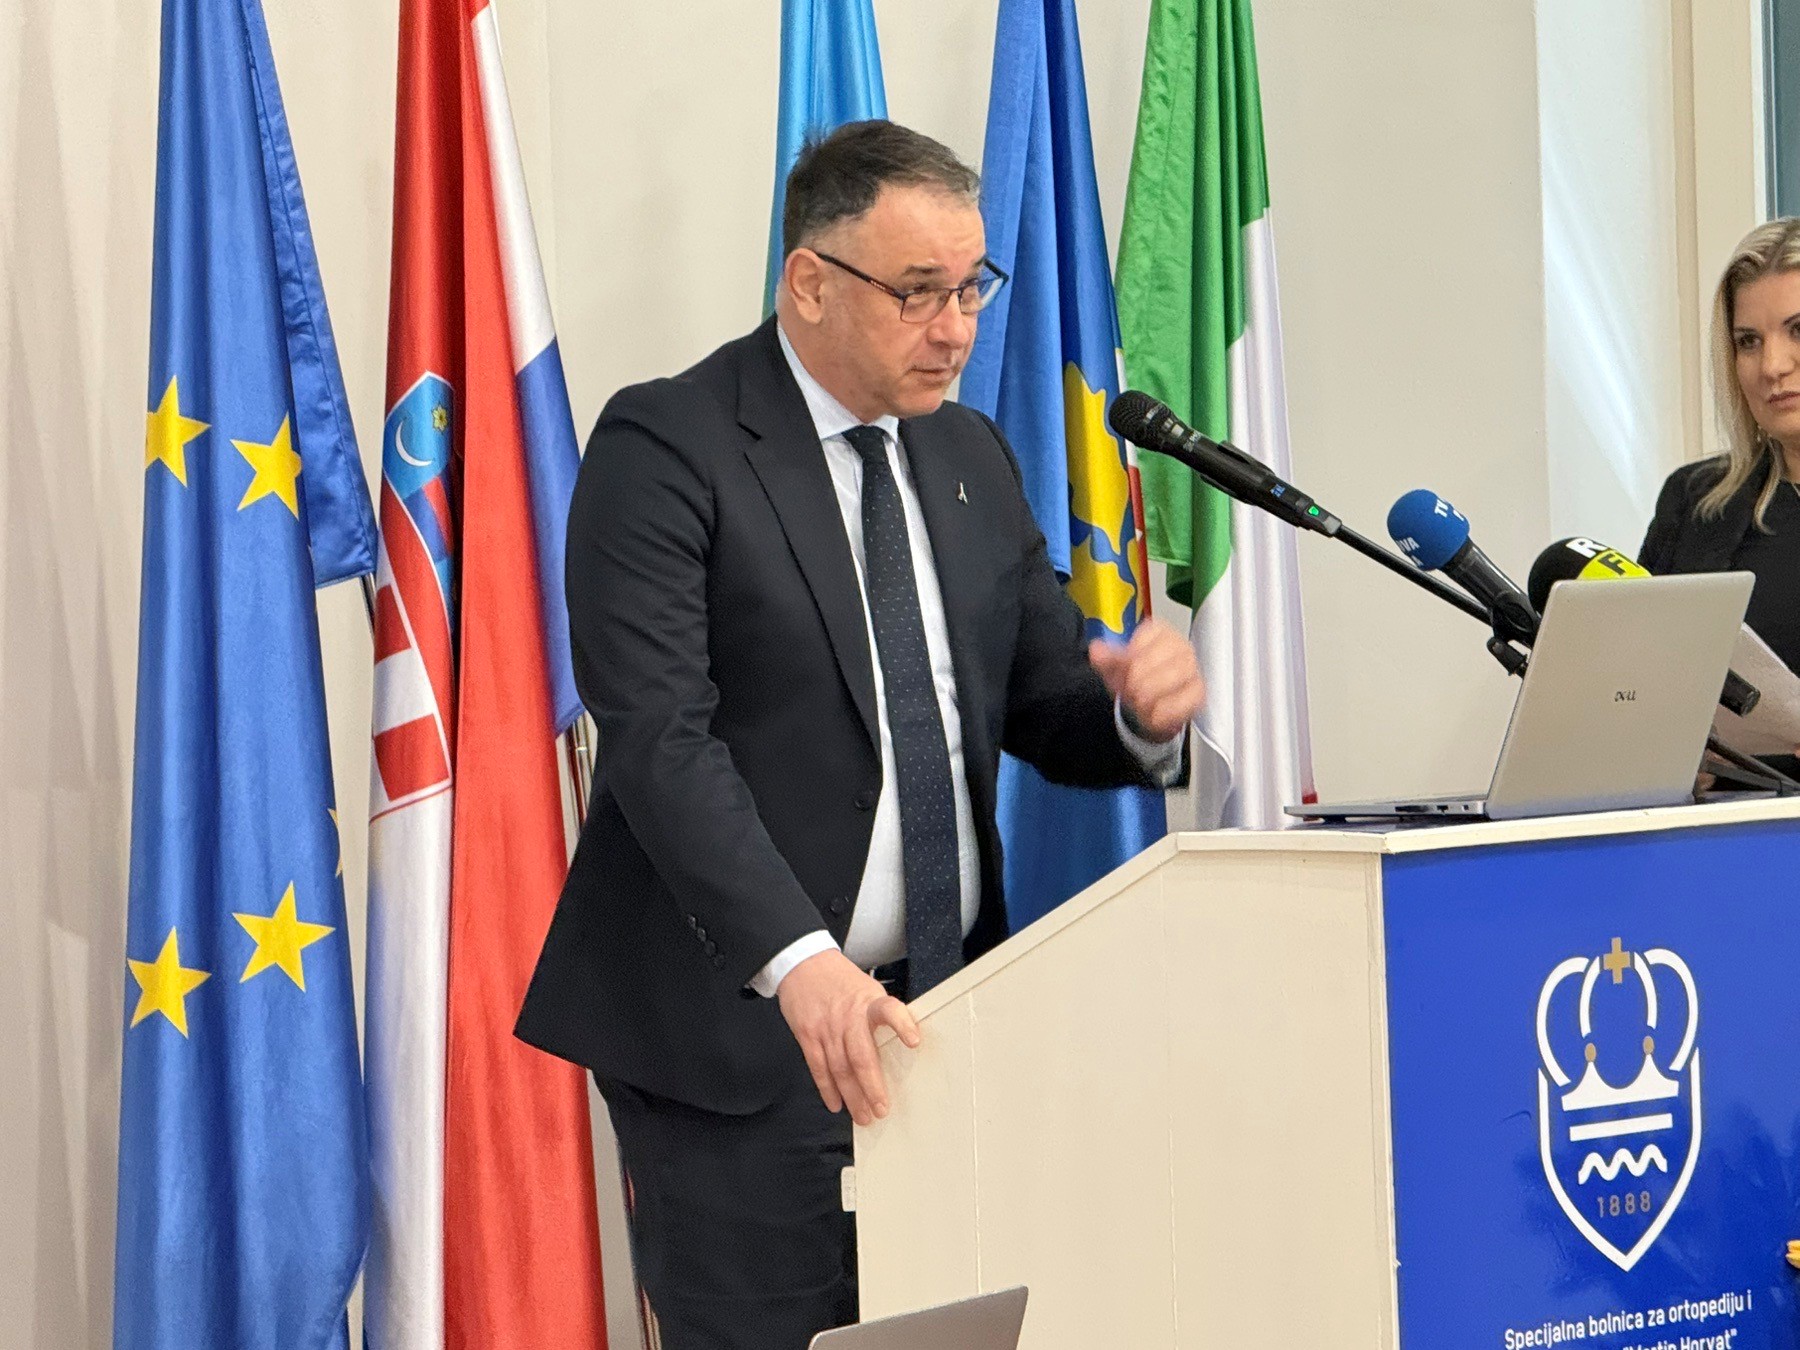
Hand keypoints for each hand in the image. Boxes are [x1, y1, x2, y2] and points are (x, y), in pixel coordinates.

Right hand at [777, 948, 920, 1124]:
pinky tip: (836, 1103)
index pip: (889, 1010)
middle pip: (861, 1056)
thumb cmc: (841, 980)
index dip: (901, 1024)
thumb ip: (881, 1015)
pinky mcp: (808, 1035)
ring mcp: (826, 1028)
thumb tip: (903, 1043)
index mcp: (869, 1002)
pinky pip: (818, 1067)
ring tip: (863, 1116)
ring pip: (840, 1068)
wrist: (803, 964)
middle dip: (872, 1086)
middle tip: (881, 1109)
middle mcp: (848, 1017)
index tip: (913, 1040)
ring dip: (852, 1096)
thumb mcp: (868, 988)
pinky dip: (827, 1088)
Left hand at [1088, 618, 1204, 741]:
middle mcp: (1180, 645)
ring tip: (1141, 702)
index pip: (1137, 646)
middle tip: (1130, 691)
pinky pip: (1177, 705)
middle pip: (1147, 665)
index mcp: (1159, 631)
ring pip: (1165, 682)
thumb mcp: (1116, 667)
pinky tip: (1155, 713)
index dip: (1124, 665)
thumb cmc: (1138, 678)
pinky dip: (1160, 714)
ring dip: (1146, 699)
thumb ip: (1106, 658)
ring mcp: (1193, 668)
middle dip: (1133, 684)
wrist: (1153, 703)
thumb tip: (1096, 650)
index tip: (1123, 672)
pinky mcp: (1199, 692)